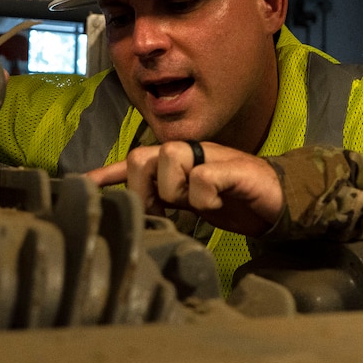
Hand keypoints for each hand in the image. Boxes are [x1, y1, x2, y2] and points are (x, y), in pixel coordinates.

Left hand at [85, 141, 283, 236]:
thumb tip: (130, 208)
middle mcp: (189, 152)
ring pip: (169, 160)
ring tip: (195, 205)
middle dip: (145, 189)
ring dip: (176, 190)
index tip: (83, 185)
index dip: (107, 174)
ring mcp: (210, 156)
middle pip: (143, 156)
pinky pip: (203, 177)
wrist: (278, 199)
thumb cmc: (233, 200)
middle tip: (163, 210)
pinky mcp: (233, 167)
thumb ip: (162, 200)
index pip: (134, 162)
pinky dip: (204, 196)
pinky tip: (217, 204)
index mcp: (176, 162)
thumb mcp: (189, 203)